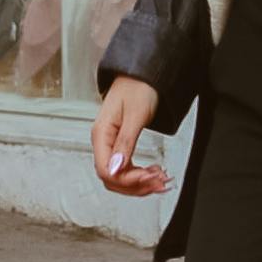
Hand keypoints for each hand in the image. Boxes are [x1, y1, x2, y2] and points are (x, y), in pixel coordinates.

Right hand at [92, 77, 169, 196]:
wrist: (142, 75)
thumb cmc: (138, 88)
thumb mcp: (135, 115)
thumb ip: (125, 143)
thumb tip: (115, 168)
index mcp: (101, 134)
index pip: (106, 170)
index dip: (127, 180)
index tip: (148, 178)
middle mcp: (103, 142)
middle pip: (112, 178)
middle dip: (135, 186)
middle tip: (159, 183)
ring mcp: (110, 144)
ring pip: (120, 177)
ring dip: (140, 184)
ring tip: (160, 180)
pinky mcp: (120, 145)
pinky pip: (126, 168)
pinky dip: (141, 175)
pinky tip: (153, 173)